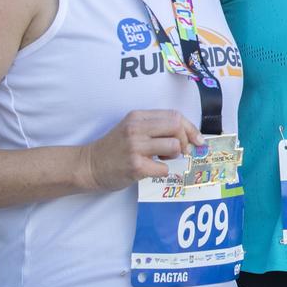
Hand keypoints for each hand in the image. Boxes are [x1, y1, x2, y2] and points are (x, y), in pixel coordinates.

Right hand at [79, 110, 204, 190]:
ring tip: (162, 160)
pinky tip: (151, 170)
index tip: (198, 140)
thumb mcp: (132, 128)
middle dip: (184, 141)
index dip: (190, 128)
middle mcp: (137, 129)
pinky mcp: (135, 166)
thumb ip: (155, 127)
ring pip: (173, 147)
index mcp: (138, 117)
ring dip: (175, 156)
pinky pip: (164, 168)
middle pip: (177, 127)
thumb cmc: (114, 148)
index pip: (174, 116)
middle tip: (179, 151)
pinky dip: (163, 171)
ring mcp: (135, 147)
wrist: (88, 165)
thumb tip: (188, 136)